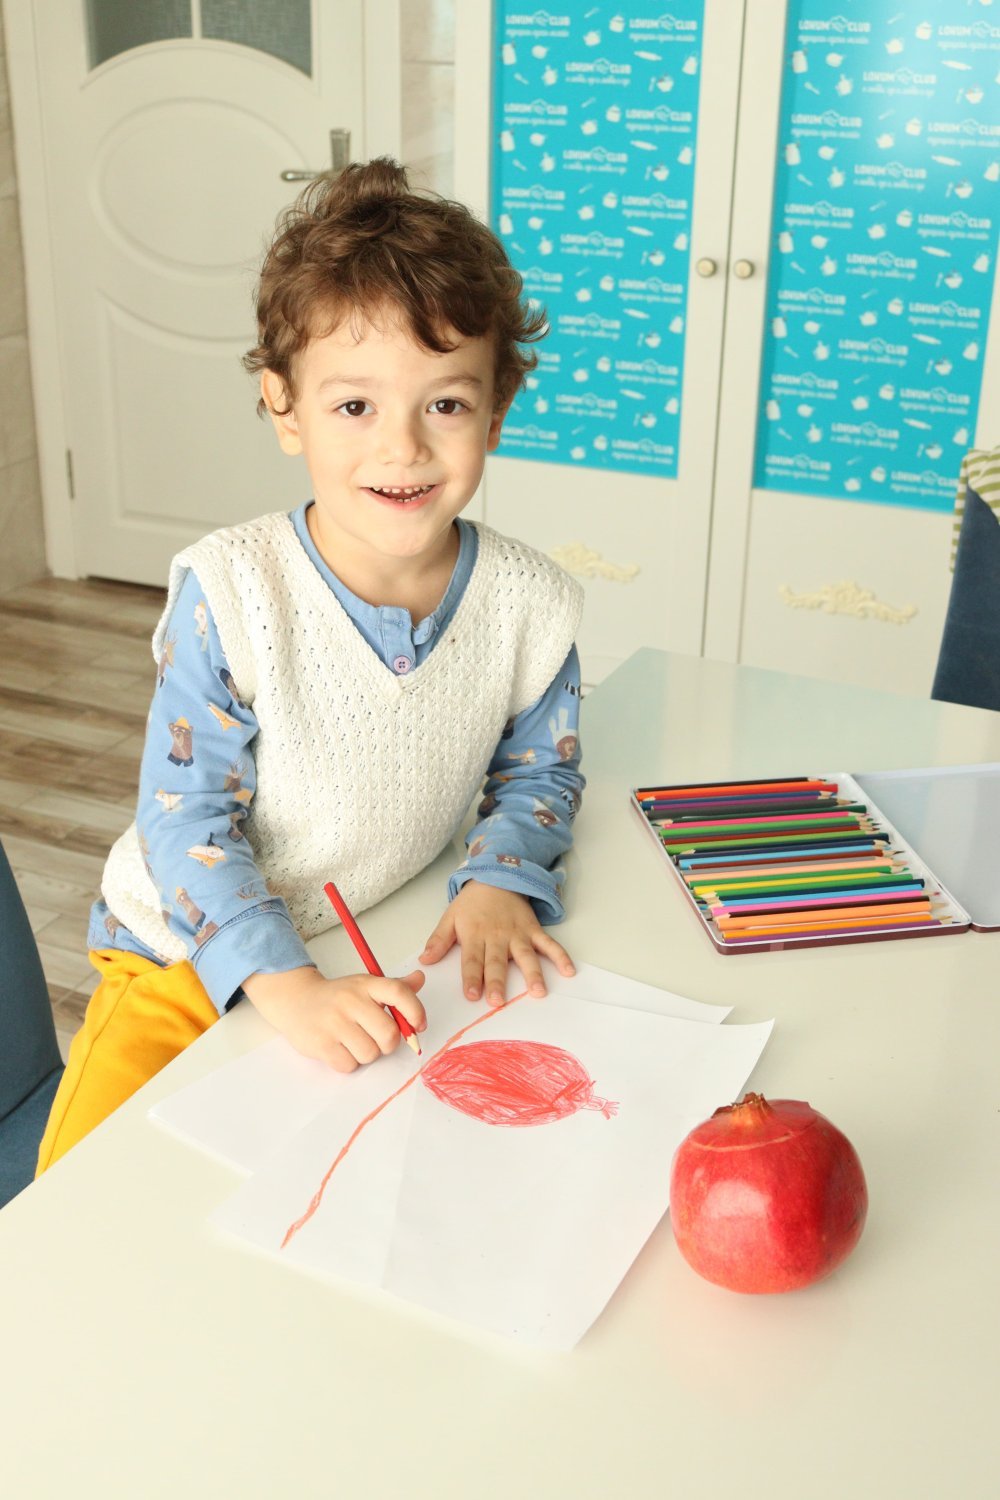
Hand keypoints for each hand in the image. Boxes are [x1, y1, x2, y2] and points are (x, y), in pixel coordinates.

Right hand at [242, 965, 425, 1071]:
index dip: (416, 1012)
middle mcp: (350, 1000)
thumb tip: (420, 980)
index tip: (419, 1025)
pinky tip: (340, 1048)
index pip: (399, 993)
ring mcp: (334, 1022)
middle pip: (389, 1034)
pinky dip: (349, 1062)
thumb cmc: (337, 997)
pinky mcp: (321, 1043)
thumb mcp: (364, 985)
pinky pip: (350, 1065)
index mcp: (365, 984)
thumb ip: (394, 987)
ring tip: (354, 1041)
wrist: (295, 1000)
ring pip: (370, 1054)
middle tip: (377, 1038)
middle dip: (388, 1043)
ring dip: (367, 1054)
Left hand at [419, 881, 574, 1005]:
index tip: (472, 995)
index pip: (472, 960)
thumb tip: (424, 961)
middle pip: (497, 962)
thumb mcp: (450, 917)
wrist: (497, 877)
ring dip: (533, 973)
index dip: (471, 977)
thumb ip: (438, 940)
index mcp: (475, 935)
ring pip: (526, 956)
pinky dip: (561, 956)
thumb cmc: (472, 903)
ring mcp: (518, 934)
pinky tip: (569, 971)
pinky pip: (549, 944)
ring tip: (538, 991)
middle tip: (497, 1001)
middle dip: (497, 982)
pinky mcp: (534, 930)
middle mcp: (497, 937)